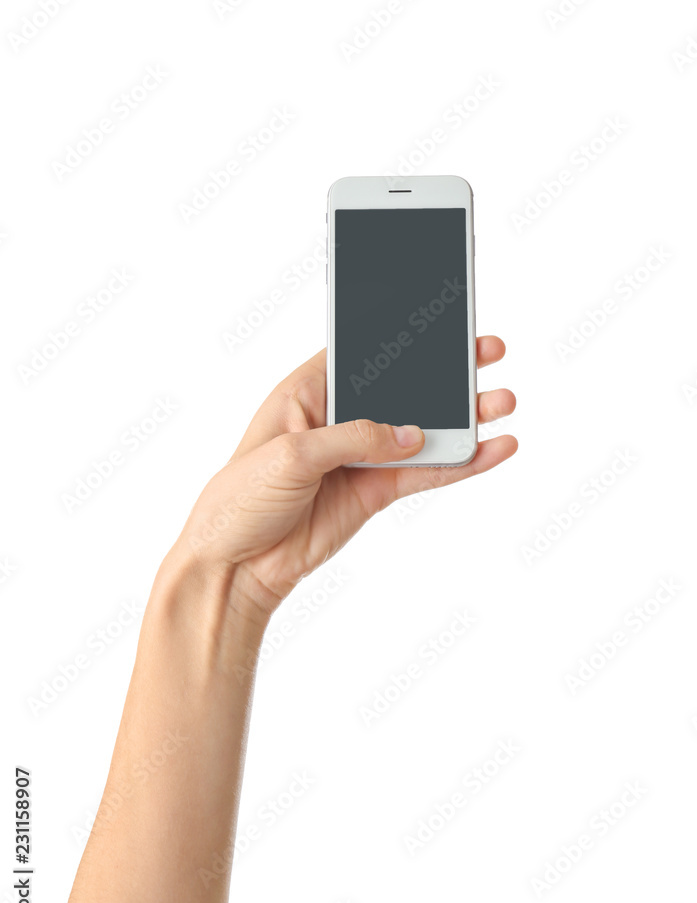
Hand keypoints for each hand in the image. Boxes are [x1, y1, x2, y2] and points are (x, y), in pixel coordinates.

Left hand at [175, 340, 516, 615]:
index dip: (403, 337)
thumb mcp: (291, 455)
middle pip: (403, 388)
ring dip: (464, 418)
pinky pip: (425, 473)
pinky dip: (460, 464)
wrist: (235, 565)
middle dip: (446, 372)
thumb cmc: (240, 499)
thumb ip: (354, 438)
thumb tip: (411, 435)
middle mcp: (339, 420)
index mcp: (307, 393)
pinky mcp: (375, 492)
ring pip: (422, 431)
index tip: (442, 322)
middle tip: (488, 352)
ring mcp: (361, 457)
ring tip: (504, 403)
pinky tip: (491, 451)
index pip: (363, 353)